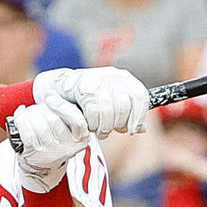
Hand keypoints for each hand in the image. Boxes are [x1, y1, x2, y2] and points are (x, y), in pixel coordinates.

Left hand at [11, 93, 90, 191]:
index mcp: (81, 138)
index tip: (50, 97)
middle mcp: (68, 147)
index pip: (77, 121)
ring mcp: (51, 152)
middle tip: (38, 107)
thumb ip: (68, 112)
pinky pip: (26, 131)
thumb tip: (51, 92)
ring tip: (29, 112)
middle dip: (43, 108)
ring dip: (31, 113)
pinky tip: (20, 114)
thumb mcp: (69, 127)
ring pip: (39, 124)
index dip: (61, 106)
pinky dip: (20, 118)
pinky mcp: (35, 153)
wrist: (42, 164)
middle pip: (54, 119)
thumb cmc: (55, 137)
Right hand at [32, 67, 148, 137]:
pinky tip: (89, 125)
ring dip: (103, 126)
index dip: (138, 116)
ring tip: (98, 130)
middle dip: (116, 124)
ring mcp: (98, 78)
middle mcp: (114, 76)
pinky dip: (92, 123)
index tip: (132, 130)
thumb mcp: (113, 104)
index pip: (139, 96)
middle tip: (109, 131)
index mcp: (126, 79)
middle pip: (123, 105)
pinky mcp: (82, 85)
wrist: (64, 88)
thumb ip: (127, 115)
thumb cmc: (92, 99)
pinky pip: (92, 109)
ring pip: (108, 109)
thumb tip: (141, 128)